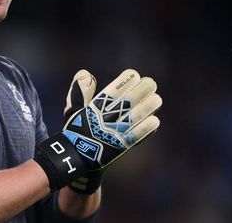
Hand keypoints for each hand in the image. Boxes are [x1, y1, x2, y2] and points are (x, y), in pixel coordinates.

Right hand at [34, 69, 161, 190]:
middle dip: (140, 91)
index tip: (134, 75)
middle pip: (126, 102)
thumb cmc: (77, 132)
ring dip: (147, 107)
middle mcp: (106, 119)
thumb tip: (85, 73)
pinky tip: (155, 121)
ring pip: (134, 117)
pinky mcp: (121, 146)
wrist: (75, 158)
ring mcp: (114, 132)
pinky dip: (145, 129)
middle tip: (150, 83)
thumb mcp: (74, 110)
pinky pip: (135, 136)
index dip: (124, 82)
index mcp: (94, 108)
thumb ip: (81, 91)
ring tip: (157, 99)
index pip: (112, 91)